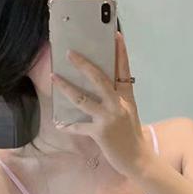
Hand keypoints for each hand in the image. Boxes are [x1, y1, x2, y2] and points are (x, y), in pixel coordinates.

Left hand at [51, 31, 155, 178]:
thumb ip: (117, 97)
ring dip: (66, 88)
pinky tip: (59, 124)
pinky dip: (68, 126)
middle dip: (83, 65)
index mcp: (126, 96)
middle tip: (70, 53)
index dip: (120, 52)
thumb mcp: (128, 111)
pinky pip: (79, 127)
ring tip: (54, 77)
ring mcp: (109, 118)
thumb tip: (98, 84)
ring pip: (83, 99)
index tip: (115, 34)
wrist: (137, 158)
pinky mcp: (100, 132)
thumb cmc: (130, 134)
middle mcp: (118, 104)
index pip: (124, 70)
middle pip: (99, 79)